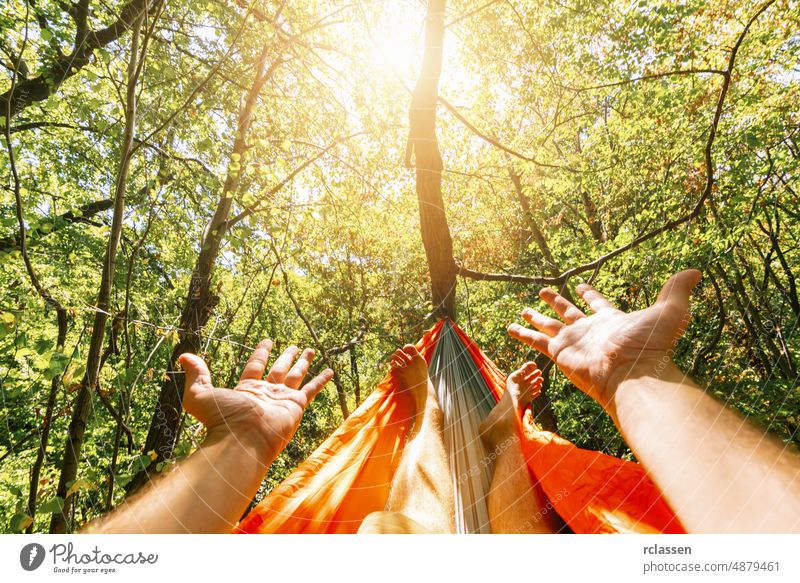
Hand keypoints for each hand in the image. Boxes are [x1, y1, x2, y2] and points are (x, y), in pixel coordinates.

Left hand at [178, 341, 332, 459]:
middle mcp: (266, 393)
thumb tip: (183, 357)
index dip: (262, 352)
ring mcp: (282, 400)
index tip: (268, 341)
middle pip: (278, 369)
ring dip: (303, 363)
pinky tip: (330, 371)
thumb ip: (195, 375)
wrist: (242, 441)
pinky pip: (311, 390)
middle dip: (286, 357)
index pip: (256, 365)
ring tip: (310, 350)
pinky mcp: (296, 406)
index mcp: (246, 389)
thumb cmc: (221, 420)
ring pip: (295, 376)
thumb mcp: (200, 394)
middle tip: (294, 346)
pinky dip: (321, 380)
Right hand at [507, 269, 700, 405]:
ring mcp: (573, 342)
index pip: (597, 304)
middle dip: (556, 303)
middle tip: (543, 293)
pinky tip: (510, 327)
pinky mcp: (559, 353)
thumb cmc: (650, 346)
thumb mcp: (668, 311)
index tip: (580, 285)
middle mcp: (589, 331)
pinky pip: (537, 340)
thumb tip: (696, 270)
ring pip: (549, 326)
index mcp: (611, 321)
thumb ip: (677, 290)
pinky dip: (523, 334)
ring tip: (522, 310)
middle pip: (568, 313)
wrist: (631, 375)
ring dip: (536, 317)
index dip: (589, 294)